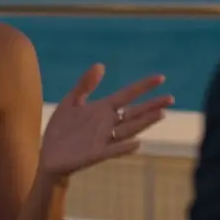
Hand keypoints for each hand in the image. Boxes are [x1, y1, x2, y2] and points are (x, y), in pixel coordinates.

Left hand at [38, 64, 172, 176]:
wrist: (48, 154)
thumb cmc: (61, 129)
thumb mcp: (71, 102)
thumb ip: (85, 85)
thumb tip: (100, 65)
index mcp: (102, 109)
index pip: (127, 95)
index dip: (143, 86)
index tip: (161, 77)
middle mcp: (107, 124)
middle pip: (134, 113)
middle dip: (152, 106)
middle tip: (170, 98)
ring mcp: (103, 139)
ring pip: (128, 130)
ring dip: (144, 122)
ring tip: (161, 114)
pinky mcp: (95, 154)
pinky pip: (113, 150)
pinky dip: (124, 148)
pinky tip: (137, 143)